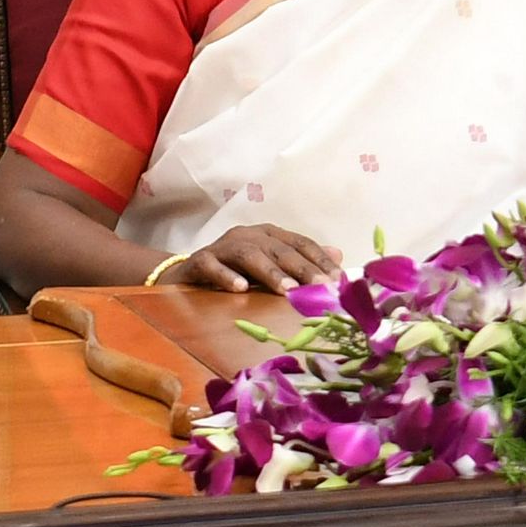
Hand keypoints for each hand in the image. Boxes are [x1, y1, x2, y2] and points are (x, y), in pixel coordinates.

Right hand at [169, 225, 343, 293]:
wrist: (187, 275)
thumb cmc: (235, 273)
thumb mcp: (271, 268)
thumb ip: (301, 262)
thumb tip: (339, 255)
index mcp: (267, 235)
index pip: (300, 244)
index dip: (320, 260)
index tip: (339, 280)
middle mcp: (247, 236)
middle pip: (278, 249)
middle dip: (302, 268)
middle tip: (321, 287)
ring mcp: (222, 248)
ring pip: (248, 255)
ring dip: (270, 272)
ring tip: (288, 291)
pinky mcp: (199, 262)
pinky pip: (212, 266)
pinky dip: (226, 276)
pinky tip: (240, 289)